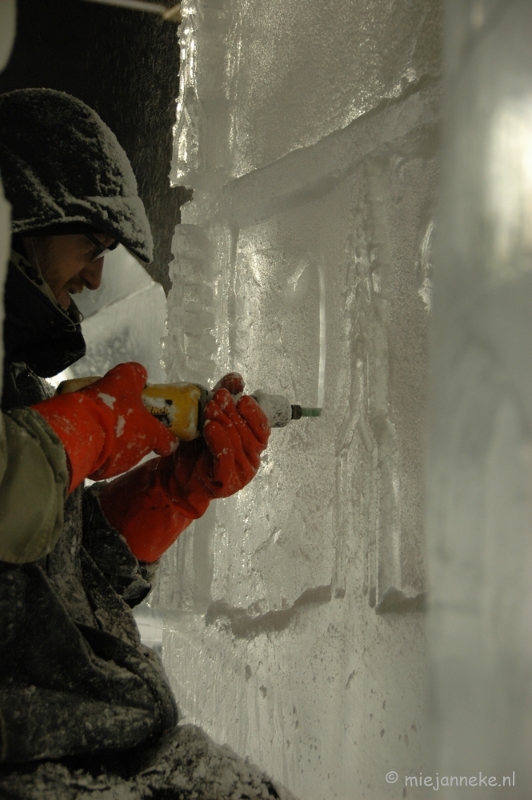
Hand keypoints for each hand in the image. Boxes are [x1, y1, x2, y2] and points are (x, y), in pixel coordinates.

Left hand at [32, 362, 176, 490]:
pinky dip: (92, 439)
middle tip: (137, 428)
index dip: (142, 380)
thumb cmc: (118, 428)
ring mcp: (80, 401)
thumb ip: (162, 438)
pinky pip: (84, 427)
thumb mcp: (149, 436)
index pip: (135, 371)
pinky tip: (98, 456)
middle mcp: (100, 385)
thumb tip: (171, 443)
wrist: (71, 441)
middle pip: (116, 393)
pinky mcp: (64, 419)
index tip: (146, 391)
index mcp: (123, 381)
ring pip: (100, 410)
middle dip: (125, 409)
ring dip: (108, 426)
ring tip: (118, 449)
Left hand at [99, 376, 269, 561]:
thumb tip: (237, 378)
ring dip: (224, 423)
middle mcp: (251, 459)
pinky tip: (210, 427)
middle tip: (218, 396)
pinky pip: (225, 458)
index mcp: (253, 444)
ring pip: (237, 444)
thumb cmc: (197, 446)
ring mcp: (241, 473)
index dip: (254, 412)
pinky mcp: (226, 482)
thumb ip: (225, 398)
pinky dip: (219, 440)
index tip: (242, 396)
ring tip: (210, 408)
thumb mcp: (211, 417)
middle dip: (233, 413)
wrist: (176, 475)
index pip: (262, 427)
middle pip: (248, 434)